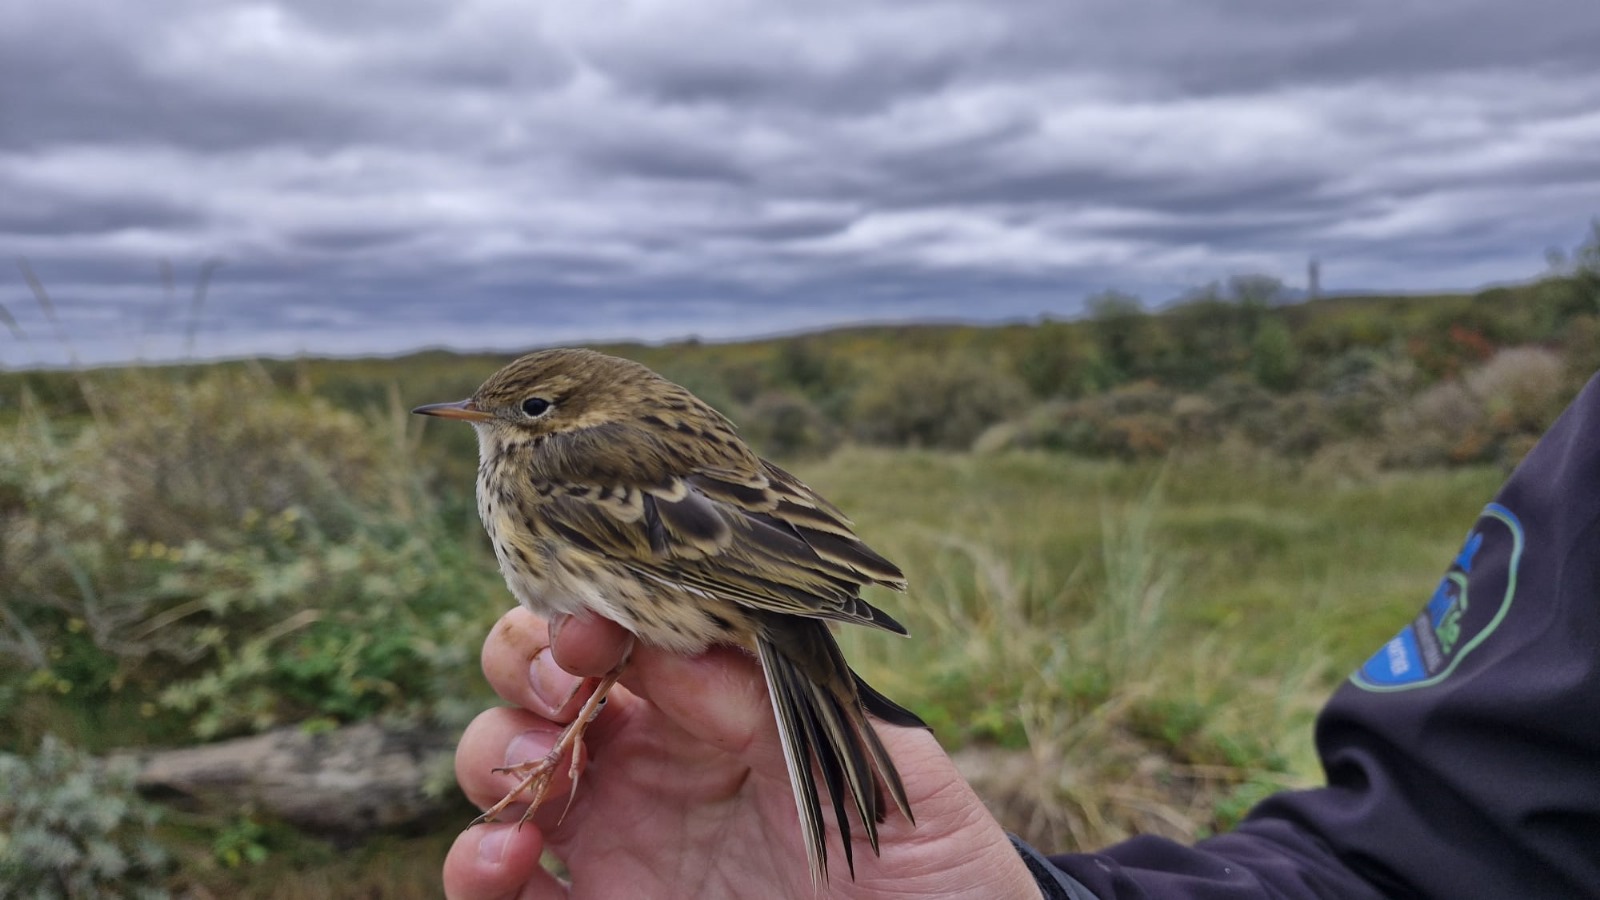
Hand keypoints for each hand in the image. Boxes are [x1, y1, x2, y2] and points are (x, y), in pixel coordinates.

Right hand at [441, 607, 1038, 898]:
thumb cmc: (938, 875)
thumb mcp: (893, 777)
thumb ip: (790, 704)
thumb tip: (683, 647)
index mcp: (723, 708)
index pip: (632, 630)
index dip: (595, 612)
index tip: (594, 625)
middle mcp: (658, 762)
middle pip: (546, 679)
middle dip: (526, 662)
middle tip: (562, 690)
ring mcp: (620, 842)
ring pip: (504, 766)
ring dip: (491, 750)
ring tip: (534, 775)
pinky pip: (498, 885)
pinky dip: (474, 863)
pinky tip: (504, 856)